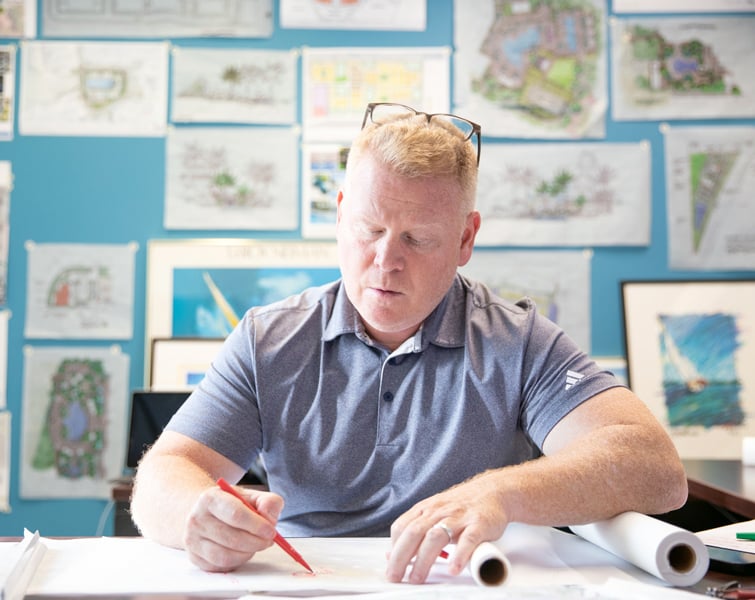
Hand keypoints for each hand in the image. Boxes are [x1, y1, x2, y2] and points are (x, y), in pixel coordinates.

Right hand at [181, 484, 283, 571]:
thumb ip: (268, 502)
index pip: (235, 514)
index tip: (271, 531)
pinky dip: (237, 561)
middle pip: (232, 538)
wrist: (204, 512)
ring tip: (256, 545)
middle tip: (268, 540)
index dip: (257, 525)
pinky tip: (243, 551)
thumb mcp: (250, 496)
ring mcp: (193, 540)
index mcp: (210, 498)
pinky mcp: (195, 558)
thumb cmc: (230, 504)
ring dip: (247, 553)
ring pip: (225, 556)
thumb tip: (270, 519)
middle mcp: (197, 519)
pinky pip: (220, 566)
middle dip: (256, 542)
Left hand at [386, 474, 507, 583]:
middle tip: (396, 576)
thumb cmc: (462, 506)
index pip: (402, 527)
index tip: (392, 566)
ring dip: (424, 559)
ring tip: (418, 578)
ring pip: (436, 537)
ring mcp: (459, 517)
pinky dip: (460, 555)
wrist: (493, 491)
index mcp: (426, 509)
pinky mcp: (479, 524)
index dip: (394, 548)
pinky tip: (454, 569)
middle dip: (401, 556)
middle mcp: (440, 511)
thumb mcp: (435, 513)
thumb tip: (392, 553)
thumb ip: (415, 531)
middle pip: (414, 533)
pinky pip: (468, 539)